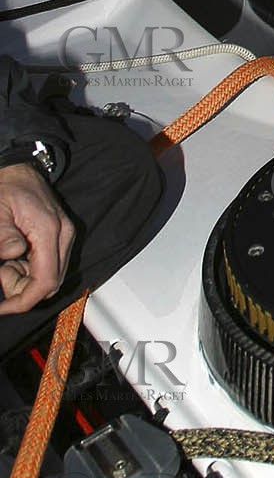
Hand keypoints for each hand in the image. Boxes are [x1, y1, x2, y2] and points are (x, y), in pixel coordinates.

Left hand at [0, 163, 74, 315]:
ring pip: (50, 277)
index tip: (4, 307)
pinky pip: (49, 265)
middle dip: (23, 289)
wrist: (21, 170)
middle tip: (1, 272)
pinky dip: (30, 269)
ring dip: (25, 279)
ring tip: (6, 261)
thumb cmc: (10, 187)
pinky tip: (16, 256)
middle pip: (51, 283)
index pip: (45, 281)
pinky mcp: (60, 237)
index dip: (24, 301)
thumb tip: (12, 256)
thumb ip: (4, 236)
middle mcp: (63, 235)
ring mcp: (64, 236)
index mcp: (49, 230)